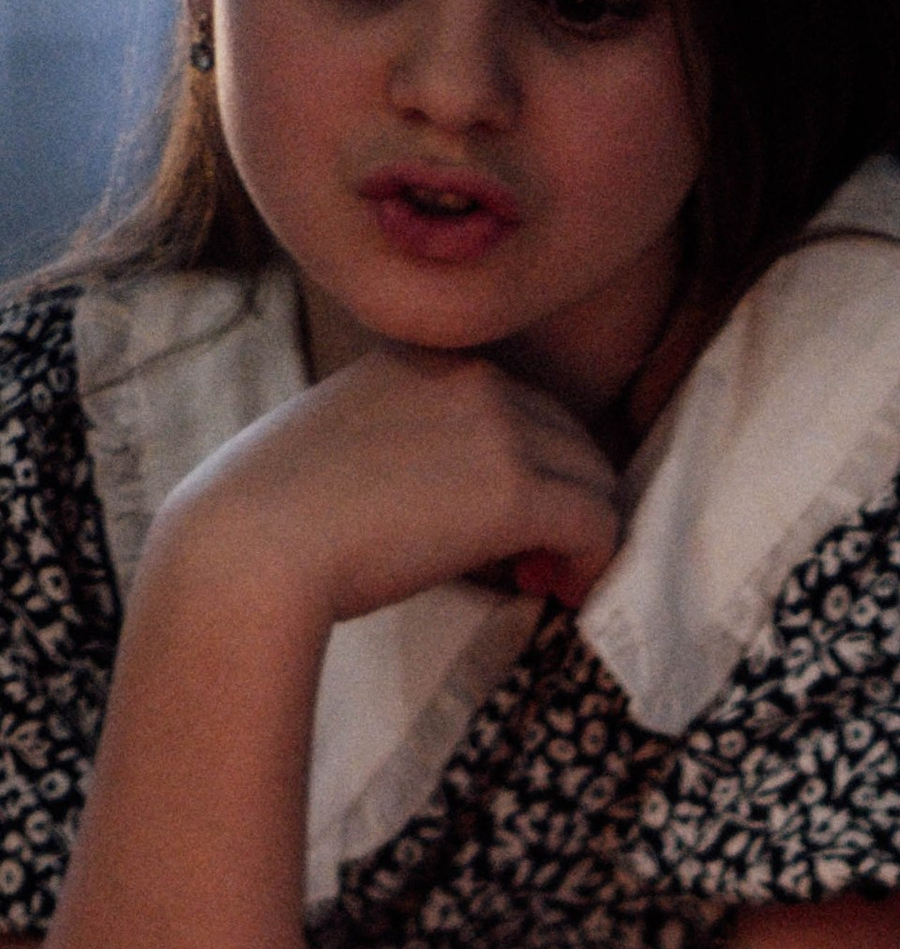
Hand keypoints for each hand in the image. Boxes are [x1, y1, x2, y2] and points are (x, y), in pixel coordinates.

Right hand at [149, 347, 623, 634]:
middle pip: (571, 437)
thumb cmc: (277, 514)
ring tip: (542, 579)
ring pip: (594, 479)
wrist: (253, 544)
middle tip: (533, 561)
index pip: (521, 401)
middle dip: (564, 499)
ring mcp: (496, 429)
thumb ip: (413, 445)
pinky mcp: (513, 492)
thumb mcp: (350, 442)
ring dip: (581, 533)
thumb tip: (459, 502)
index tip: (504, 521)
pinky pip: (597, 524)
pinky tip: (558, 591)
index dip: (529, 465)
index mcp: (425, 357)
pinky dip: (593, 563)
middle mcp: (469, 377)